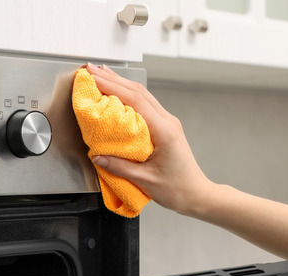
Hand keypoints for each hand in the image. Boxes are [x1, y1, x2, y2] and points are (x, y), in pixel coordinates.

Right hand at [85, 63, 212, 216]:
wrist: (196, 194)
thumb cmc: (177, 189)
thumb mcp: (145, 180)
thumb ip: (119, 167)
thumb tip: (97, 156)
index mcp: (164, 131)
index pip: (135, 100)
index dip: (112, 86)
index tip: (94, 78)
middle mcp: (168, 122)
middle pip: (139, 92)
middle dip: (113, 79)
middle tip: (91, 70)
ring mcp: (168, 123)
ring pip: (143, 95)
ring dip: (121, 84)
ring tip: (101, 75)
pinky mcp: (166, 127)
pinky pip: (146, 105)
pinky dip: (129, 96)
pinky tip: (118, 94)